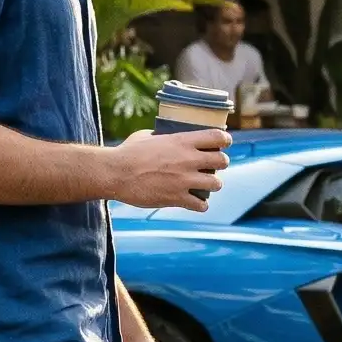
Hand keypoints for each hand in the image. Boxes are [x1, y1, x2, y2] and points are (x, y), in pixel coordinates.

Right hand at [106, 129, 230, 210]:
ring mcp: (184, 180)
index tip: (224, 143)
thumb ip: (164, 137)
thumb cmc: (129, 152)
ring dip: (213, 185)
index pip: (217, 137)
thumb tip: (167, 136)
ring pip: (217, 184)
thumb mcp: (148, 136)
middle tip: (213, 166)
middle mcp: (188, 159)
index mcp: (182, 141)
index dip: (225, 140)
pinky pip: (201, 205)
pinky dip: (201, 205)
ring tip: (206, 185)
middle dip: (220, 163)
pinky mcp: (177, 198)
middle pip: (222, 161)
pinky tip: (196, 202)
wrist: (116, 173)